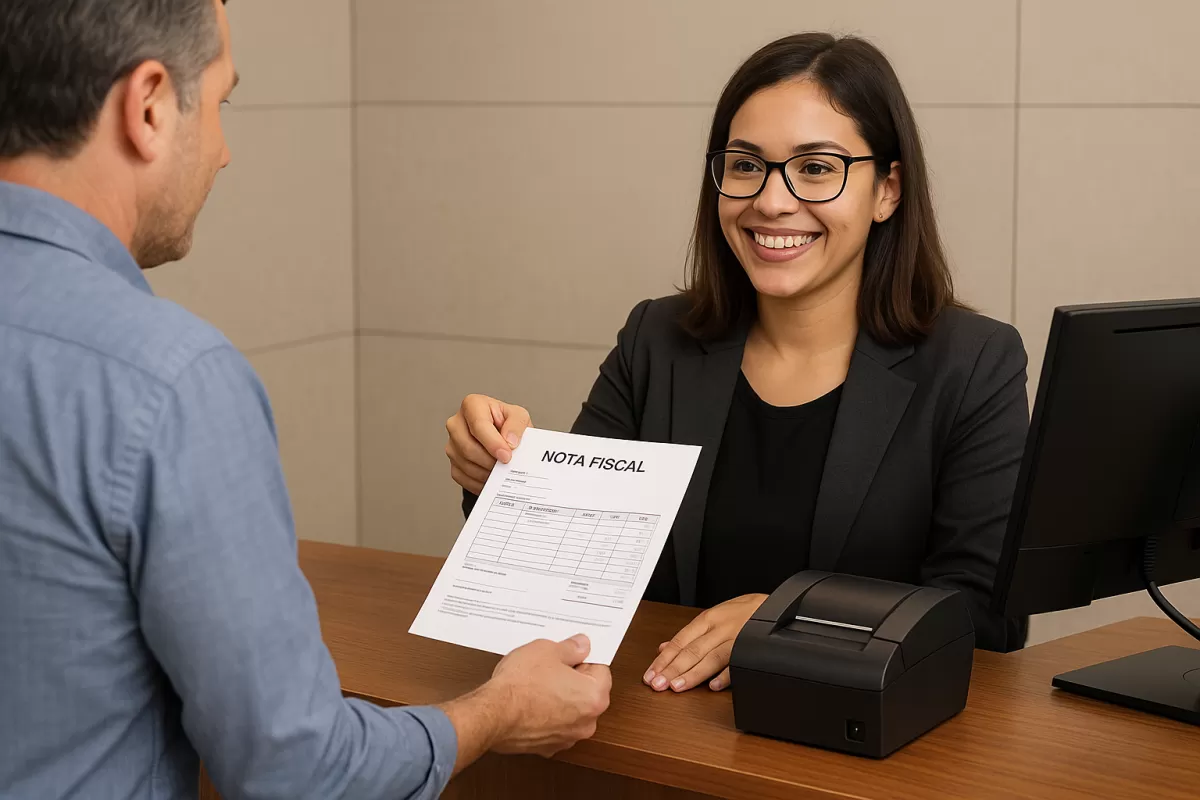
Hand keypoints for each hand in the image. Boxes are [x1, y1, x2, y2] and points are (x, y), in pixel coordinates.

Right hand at [446, 394, 532, 493]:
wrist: (502, 437)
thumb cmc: (507, 423)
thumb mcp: (519, 416)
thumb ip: (516, 425)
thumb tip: (509, 441)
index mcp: (472, 405)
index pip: (478, 424)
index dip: (493, 443)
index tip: (506, 456)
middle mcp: (456, 423)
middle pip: (468, 447)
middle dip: (490, 461)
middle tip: (506, 466)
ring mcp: (452, 444)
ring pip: (466, 464)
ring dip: (487, 472)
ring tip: (502, 472)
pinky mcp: (452, 462)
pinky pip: (463, 477)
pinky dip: (480, 481)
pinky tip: (493, 477)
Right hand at [482, 635, 610, 757]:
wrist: (493, 714)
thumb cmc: (520, 685)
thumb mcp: (547, 650)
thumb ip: (571, 648)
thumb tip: (582, 646)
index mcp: (594, 697)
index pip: (602, 670)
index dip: (584, 658)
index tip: (571, 654)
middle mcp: (586, 722)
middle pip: (588, 693)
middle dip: (573, 680)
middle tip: (552, 667)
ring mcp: (567, 738)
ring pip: (570, 711)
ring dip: (560, 699)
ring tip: (537, 684)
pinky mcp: (547, 747)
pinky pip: (553, 725)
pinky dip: (546, 716)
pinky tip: (531, 703)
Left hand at [643, 593, 766, 692]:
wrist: (775, 606)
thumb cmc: (742, 613)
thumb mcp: (714, 617)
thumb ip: (689, 635)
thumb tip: (663, 649)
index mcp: (707, 620)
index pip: (680, 641)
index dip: (664, 659)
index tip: (651, 675)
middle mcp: (719, 628)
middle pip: (692, 650)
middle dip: (673, 669)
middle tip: (658, 685)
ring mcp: (736, 638)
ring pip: (711, 657)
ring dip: (693, 674)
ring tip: (678, 687)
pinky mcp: (752, 648)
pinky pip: (738, 663)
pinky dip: (726, 675)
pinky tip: (714, 686)